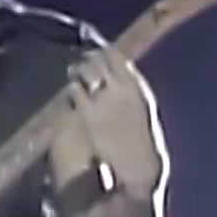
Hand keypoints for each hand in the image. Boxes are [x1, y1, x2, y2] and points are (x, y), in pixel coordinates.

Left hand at [66, 48, 157, 190]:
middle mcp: (120, 88)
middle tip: (82, 63)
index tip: (98, 54)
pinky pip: (75, 91)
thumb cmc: (142, 138)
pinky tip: (74, 93)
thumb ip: (131, 87)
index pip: (116, 56)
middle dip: (88, 59)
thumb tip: (120, 72)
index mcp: (136, 86)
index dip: (104, 53)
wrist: (137, 163)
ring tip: (74, 73)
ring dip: (78, 70)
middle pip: (98, 59)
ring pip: (84, 71)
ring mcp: (103, 99)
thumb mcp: (142, 106)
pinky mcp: (88, 113)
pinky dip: (73, 88)